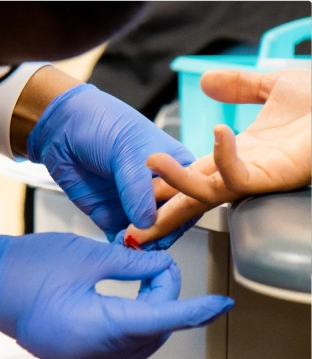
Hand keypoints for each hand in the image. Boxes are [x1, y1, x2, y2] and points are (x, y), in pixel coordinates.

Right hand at [0, 232, 233, 358]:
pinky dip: (133, 326)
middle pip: (153, 334)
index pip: (161, 320)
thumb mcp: (88, 256)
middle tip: (159, 268)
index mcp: (97, 327)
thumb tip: (160, 268)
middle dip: (168, 304)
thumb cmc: (31, 266)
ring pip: (139, 344)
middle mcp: (93, 353)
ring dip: (152, 317)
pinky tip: (130, 302)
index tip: (220, 305)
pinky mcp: (75, 356)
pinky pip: (119, 348)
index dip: (195, 311)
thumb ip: (132, 264)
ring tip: (146, 283)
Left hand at [27, 84, 196, 241]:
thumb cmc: (101, 123)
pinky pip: (122, 239)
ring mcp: (134, 204)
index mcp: (174, 165)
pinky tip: (120, 247)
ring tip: (133, 244)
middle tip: (148, 238)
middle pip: (171, 221)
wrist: (60, 126)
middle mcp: (157, 188)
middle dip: (162, 233)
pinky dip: (122, 247)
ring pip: (148, 234)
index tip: (172, 224)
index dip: (184, 212)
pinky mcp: (111, 216)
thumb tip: (148, 222)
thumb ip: (138, 188)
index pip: (190, 197)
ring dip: (142, 244)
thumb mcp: (127, 150)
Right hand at [124, 69, 311, 245]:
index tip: (137, 193)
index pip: (190, 174)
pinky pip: (239, 176)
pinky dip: (224, 156)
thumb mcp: (270, 85)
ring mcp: (256, 177)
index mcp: (237, 154)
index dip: (163, 185)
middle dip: (161, 216)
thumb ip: (236, 86)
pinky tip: (217, 133)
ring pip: (206, 192)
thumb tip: (205, 80)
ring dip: (176, 181)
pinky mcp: (273, 176)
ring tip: (150, 165)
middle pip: (191, 199)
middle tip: (131, 232)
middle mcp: (241, 171)